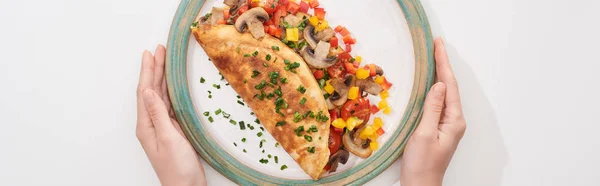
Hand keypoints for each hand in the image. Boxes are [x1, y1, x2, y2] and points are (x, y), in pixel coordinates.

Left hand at [136, 45, 206, 185]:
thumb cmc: (177, 168)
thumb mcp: (169, 138)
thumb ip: (158, 114)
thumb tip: (147, 90)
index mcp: (146, 125)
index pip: (145, 92)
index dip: (148, 71)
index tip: (151, 53)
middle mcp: (151, 124)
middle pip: (151, 91)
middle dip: (154, 69)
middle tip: (159, 50)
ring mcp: (161, 128)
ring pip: (159, 96)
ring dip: (161, 78)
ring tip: (164, 61)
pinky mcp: (172, 131)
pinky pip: (168, 105)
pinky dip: (169, 91)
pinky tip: (171, 85)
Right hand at [400, 38, 466, 185]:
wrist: (421, 184)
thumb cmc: (422, 163)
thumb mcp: (424, 133)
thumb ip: (433, 108)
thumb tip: (440, 85)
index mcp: (454, 120)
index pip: (450, 86)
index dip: (444, 64)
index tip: (438, 46)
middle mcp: (454, 120)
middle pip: (450, 87)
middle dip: (443, 65)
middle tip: (436, 45)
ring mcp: (447, 124)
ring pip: (445, 93)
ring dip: (439, 74)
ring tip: (433, 57)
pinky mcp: (438, 128)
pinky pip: (438, 102)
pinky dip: (434, 88)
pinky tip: (429, 82)